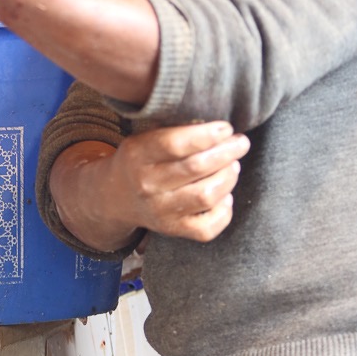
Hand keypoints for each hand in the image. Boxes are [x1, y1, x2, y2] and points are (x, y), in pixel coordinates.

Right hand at [50, 122, 250, 249]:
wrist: (115, 197)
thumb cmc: (140, 159)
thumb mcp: (144, 137)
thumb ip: (173, 131)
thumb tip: (217, 125)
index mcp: (138, 154)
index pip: (175, 144)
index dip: (206, 135)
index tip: (226, 128)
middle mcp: (148, 185)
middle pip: (196, 168)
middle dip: (226, 152)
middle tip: (241, 143)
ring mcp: (161, 211)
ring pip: (206, 196)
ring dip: (228, 177)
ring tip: (233, 164)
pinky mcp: (173, 230)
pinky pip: (207, 228)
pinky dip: (224, 211)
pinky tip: (225, 195)